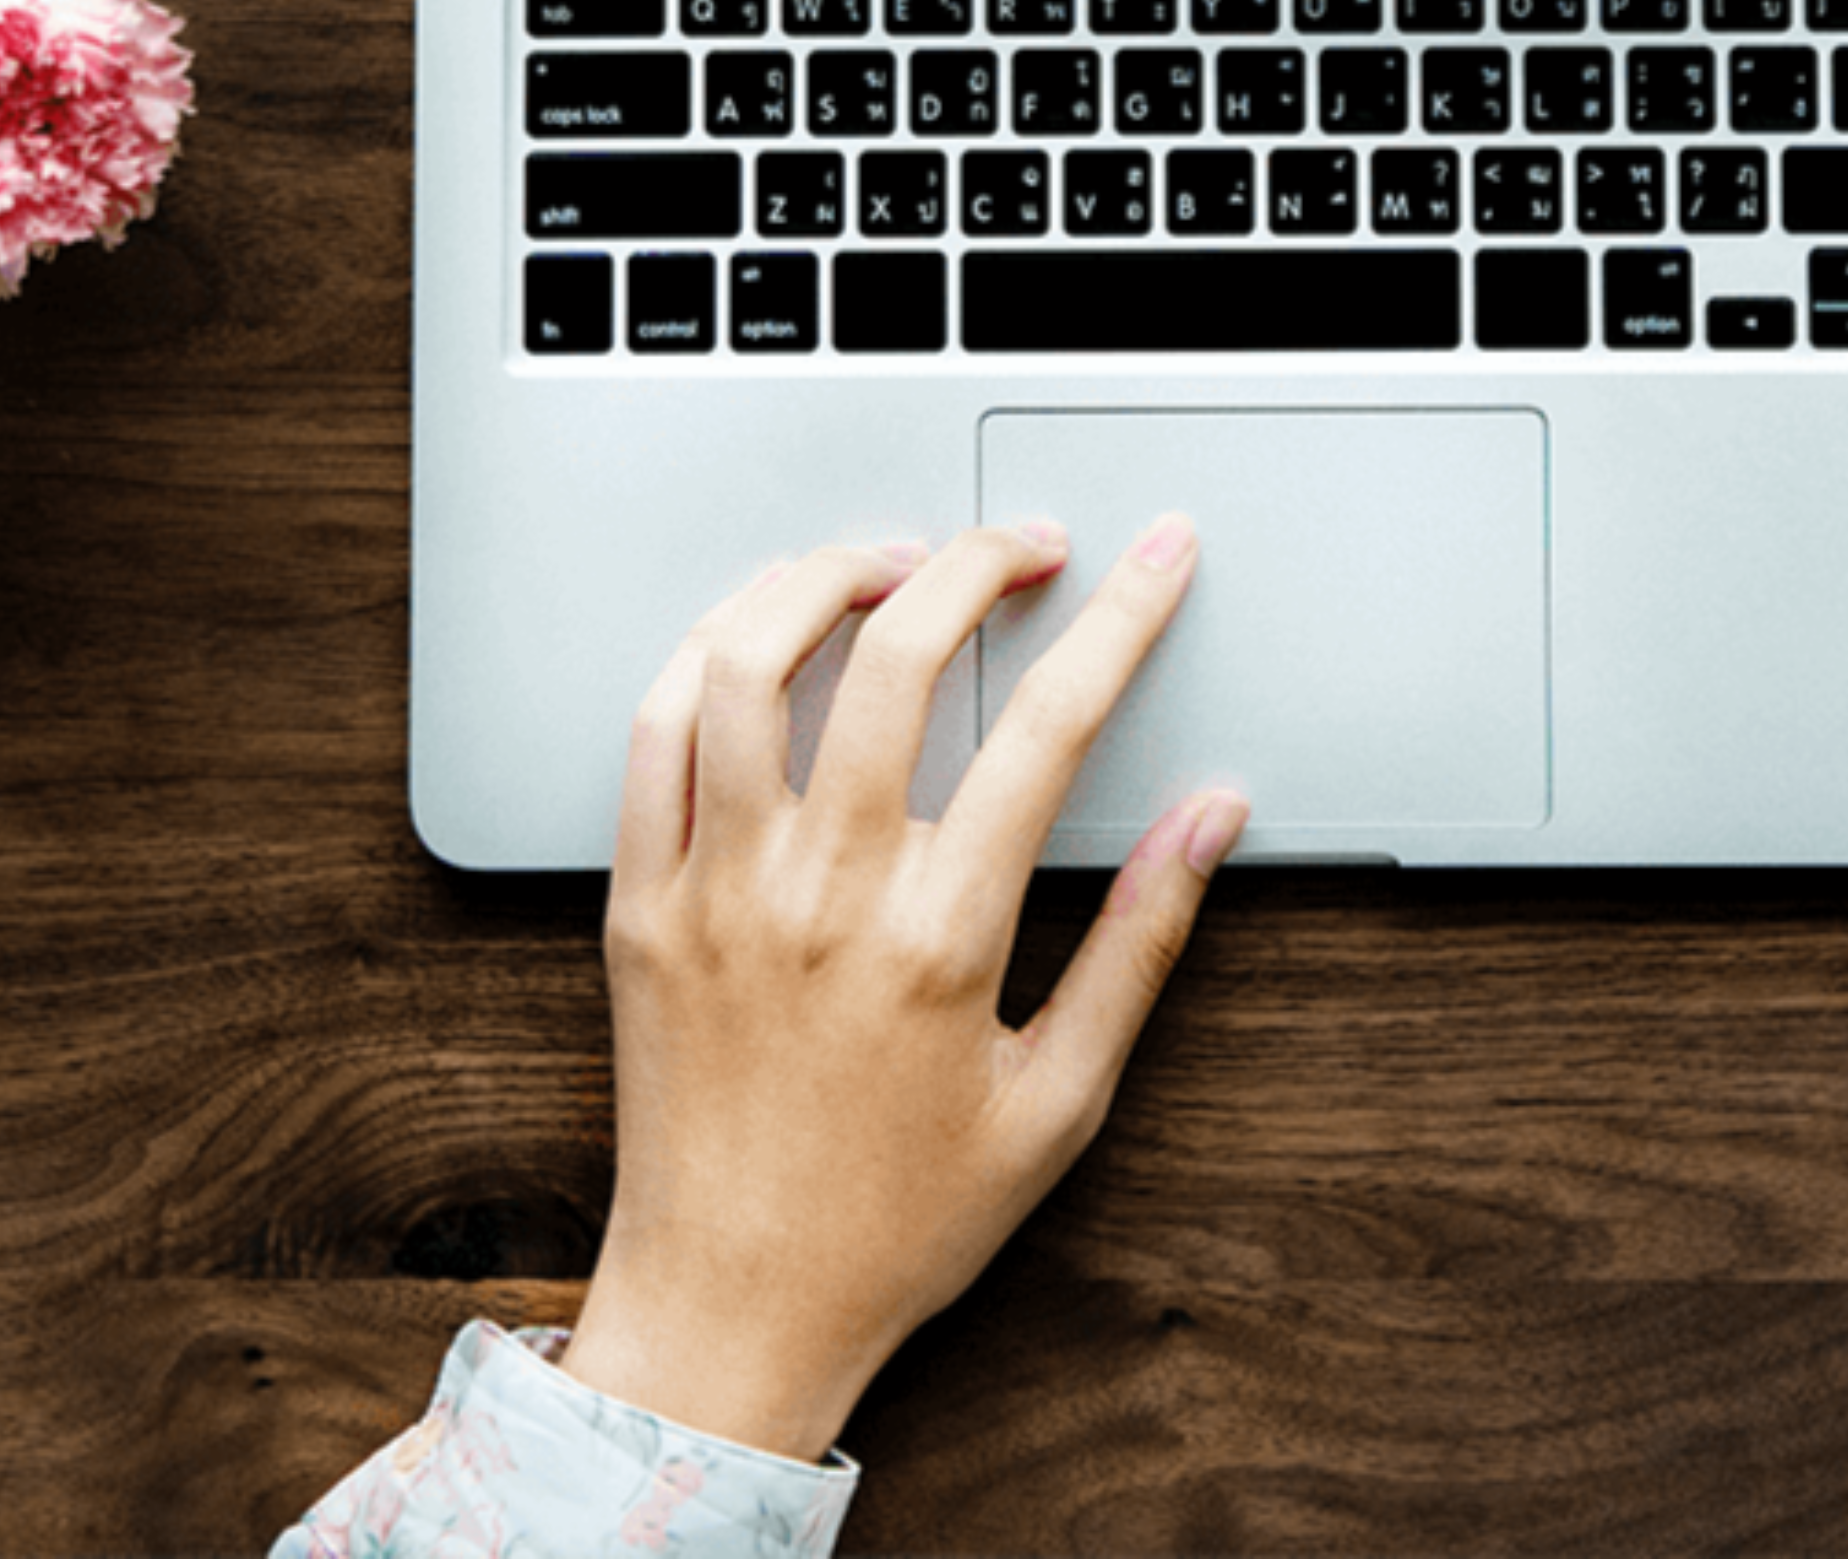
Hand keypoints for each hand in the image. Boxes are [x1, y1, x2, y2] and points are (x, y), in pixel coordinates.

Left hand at [558, 516, 1244, 1466]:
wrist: (736, 1304)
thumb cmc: (900, 1221)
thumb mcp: (1060, 1100)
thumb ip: (1140, 944)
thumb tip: (1209, 818)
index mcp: (942, 941)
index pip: (1050, 727)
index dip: (1119, 620)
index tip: (1156, 559)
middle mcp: (825, 895)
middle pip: (897, 656)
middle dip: (975, 561)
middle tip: (1022, 542)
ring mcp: (719, 888)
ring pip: (751, 662)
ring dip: (823, 577)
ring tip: (886, 561)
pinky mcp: (638, 898)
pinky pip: (653, 732)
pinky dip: (707, 652)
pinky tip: (758, 634)